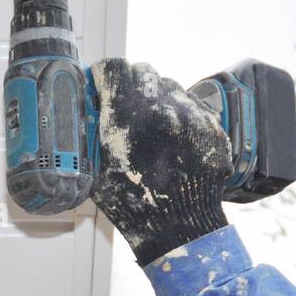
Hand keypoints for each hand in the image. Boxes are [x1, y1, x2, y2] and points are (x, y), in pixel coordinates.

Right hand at [91, 58, 232, 265]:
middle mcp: (161, 107)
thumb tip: (85, 111)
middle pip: (141, 71)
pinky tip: (173, 136)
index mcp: (127, 116)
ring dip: (156, 96)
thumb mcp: (96, 169)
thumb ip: (91, 135)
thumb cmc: (135, 205)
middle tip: (125, 102)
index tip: (101, 82)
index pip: (113, 67)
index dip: (103, 74)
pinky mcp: (211, 125)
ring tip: (151, 122)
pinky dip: (179, 113)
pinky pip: (191, 104)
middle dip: (130, 83)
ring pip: (168, 85)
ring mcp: (190, 114)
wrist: (181, 227)